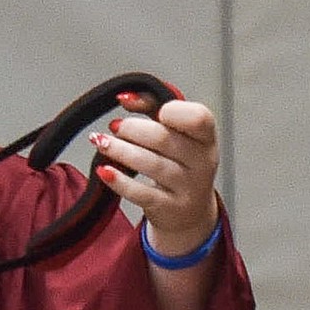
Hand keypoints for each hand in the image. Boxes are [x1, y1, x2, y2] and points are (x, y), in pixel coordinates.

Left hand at [90, 92, 219, 254]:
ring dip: (120, 150)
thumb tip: (126, 97)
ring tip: (102, 142)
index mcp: (206, 137)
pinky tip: (104, 171)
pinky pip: (140, 193)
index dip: (174, 111)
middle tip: (116, 126)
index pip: (198, 118)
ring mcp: (187, 187)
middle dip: (133, 129)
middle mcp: (202, 162)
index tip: (157, 111)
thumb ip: (153, 107)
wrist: (190, 211)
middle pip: (164, 139)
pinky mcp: (168, 207)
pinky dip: (119, 180)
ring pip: (150, 164)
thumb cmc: (180, 163)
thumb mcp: (175, 133)